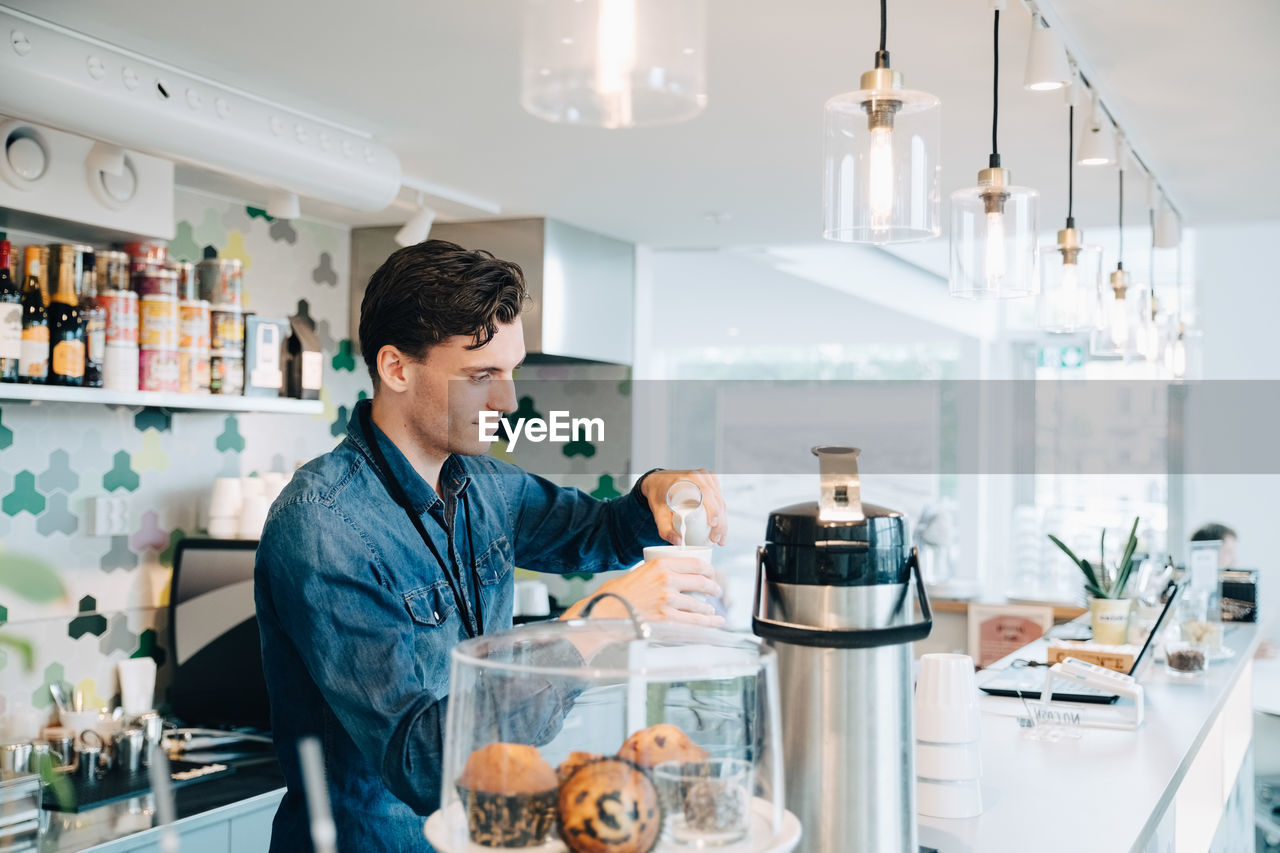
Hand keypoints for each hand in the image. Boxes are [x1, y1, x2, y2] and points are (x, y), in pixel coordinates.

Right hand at [562, 557, 724, 627]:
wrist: (604, 612)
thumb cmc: (616, 594)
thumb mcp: (639, 572)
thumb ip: (658, 573)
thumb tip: (674, 577)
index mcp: (660, 565)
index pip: (694, 563)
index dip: (708, 569)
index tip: (711, 573)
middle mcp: (667, 581)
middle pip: (701, 582)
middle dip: (712, 587)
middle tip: (716, 590)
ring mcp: (668, 601)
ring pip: (699, 604)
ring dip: (709, 608)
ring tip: (712, 610)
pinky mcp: (667, 620)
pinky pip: (694, 621)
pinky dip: (708, 622)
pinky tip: (716, 622)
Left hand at [640, 469, 727, 545]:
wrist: (657, 481)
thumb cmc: (657, 496)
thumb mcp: (658, 513)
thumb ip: (665, 529)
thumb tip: (678, 543)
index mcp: (686, 479)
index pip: (705, 494)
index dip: (713, 510)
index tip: (713, 525)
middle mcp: (698, 475)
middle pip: (716, 499)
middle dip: (720, 522)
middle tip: (717, 540)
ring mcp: (706, 476)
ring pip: (720, 500)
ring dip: (723, 520)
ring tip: (721, 538)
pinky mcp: (710, 480)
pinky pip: (719, 497)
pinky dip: (721, 513)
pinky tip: (721, 527)